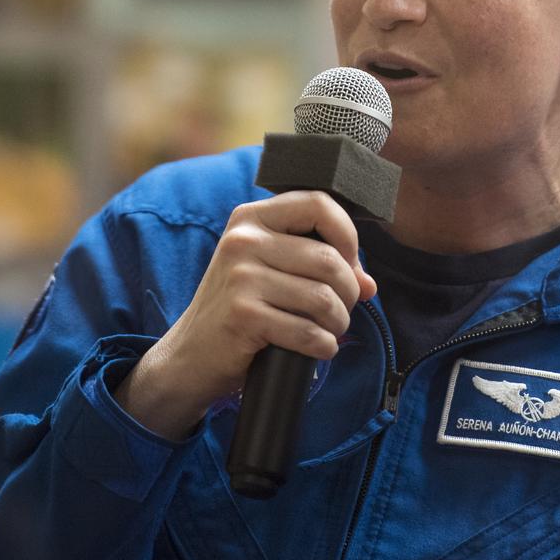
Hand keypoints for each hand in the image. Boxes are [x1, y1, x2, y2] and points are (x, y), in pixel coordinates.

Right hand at [115, 191, 376, 439]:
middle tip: (340, 310)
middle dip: (348, 292)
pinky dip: (323, 346)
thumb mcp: (270, 271)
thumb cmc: (240, 308)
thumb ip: (317, 265)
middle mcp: (243, 240)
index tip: (350, 263)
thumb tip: (369, 284)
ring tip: (328, 330)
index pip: (319, 204)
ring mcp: (240, 277)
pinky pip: (308, 331)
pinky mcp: (243, 315)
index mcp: (252, 217)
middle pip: (329, 259)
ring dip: (338, 322)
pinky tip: (318, 349)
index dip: (348, 235)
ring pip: (324, 298)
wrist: (190, 355)